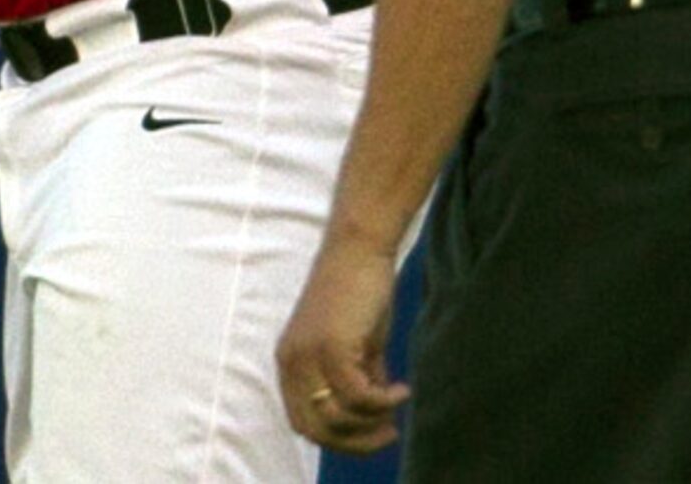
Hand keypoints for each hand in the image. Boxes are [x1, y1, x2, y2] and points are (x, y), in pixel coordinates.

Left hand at [275, 234, 409, 454]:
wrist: (359, 248)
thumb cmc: (359, 292)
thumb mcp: (356, 345)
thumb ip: (359, 379)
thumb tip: (375, 414)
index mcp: (289, 363)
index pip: (302, 423)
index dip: (337, 439)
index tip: (372, 435)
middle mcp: (290, 362)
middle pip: (315, 429)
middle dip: (354, 442)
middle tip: (389, 433)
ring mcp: (307, 355)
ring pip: (336, 418)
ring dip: (371, 422)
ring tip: (396, 405)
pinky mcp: (331, 346)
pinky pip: (357, 396)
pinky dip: (383, 401)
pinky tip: (402, 389)